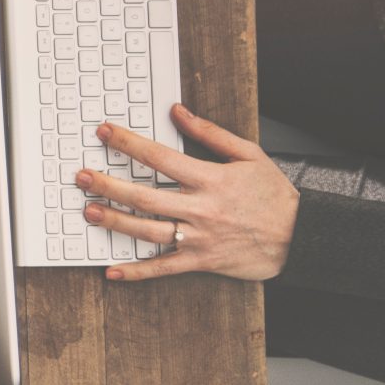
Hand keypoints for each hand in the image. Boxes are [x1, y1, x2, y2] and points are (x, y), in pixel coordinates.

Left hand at [82, 105, 299, 282]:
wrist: (303, 236)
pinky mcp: (202, 261)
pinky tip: (112, 271)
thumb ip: (211, 133)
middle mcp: (201, 208)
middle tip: (81, 177)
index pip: (160, 158)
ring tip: (89, 212)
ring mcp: (200, 237)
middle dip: (109, 185)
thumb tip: (178, 112)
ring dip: (116, 222)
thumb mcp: (249, 155)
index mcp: (211, 179)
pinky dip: (138, 272)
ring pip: (149, 231)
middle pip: (145, 196)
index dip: (129, 144)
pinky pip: (164, 268)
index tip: (105, 133)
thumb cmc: (275, 196)